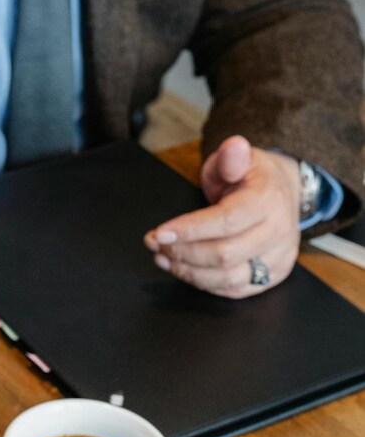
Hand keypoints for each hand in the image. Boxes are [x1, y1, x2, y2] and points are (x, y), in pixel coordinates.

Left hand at [144, 135, 300, 297]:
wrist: (282, 193)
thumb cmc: (251, 178)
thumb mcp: (238, 158)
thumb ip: (230, 157)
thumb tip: (233, 146)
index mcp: (268, 200)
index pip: (226, 221)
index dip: (189, 230)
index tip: (159, 233)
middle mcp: (278, 232)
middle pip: (224, 254)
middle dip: (182, 252)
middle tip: (155, 244)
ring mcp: (278, 258)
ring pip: (228, 278)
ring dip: (188, 271)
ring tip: (162, 258)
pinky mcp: (272, 276)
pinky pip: (234, 289)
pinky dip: (203, 283)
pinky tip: (182, 269)